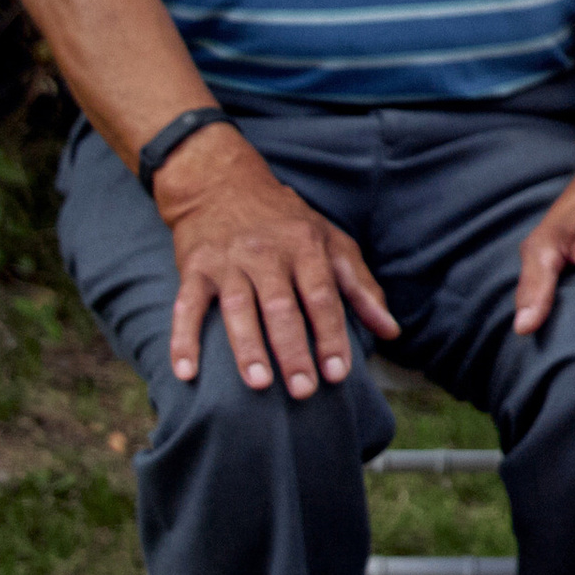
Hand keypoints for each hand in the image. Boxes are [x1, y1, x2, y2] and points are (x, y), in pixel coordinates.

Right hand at [156, 131, 397, 396]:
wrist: (222, 183)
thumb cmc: (286, 220)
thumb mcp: (331, 241)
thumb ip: (361, 286)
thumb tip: (391, 331)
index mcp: (305, 246)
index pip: (322, 296)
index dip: (331, 335)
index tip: (338, 373)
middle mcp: (267, 253)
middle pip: (282, 306)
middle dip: (294, 350)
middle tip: (303, 390)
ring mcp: (229, 261)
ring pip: (239, 308)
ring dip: (248, 347)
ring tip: (258, 384)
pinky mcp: (195, 268)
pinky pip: (188, 306)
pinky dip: (183, 339)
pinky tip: (186, 372)